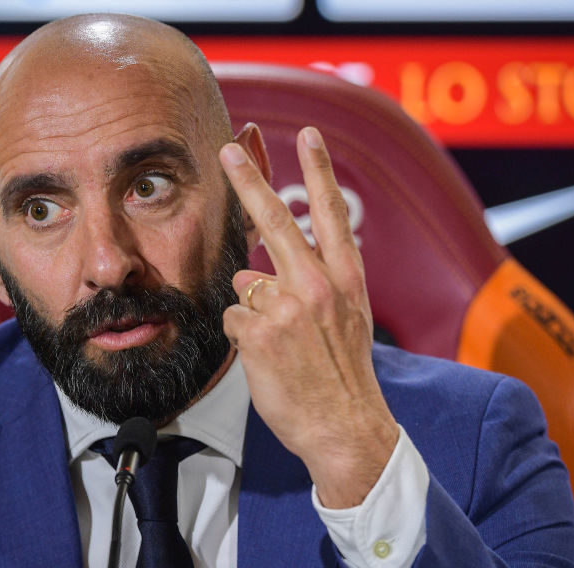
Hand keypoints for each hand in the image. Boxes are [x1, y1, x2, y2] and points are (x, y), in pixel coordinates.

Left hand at [220, 127, 398, 508]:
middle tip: (227, 148)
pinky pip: (232, 320)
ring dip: (252, 312)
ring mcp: (288, 308)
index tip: (309, 135)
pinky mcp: (259, 334)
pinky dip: (241, 338)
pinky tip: (266, 359)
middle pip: (276, 220)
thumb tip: (250, 273)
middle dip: (248, 179)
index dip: (319, 170)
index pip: (331, 213)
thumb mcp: (345, 320)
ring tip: (281, 347)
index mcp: (346, 278)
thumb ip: (306, 288)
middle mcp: (319, 285)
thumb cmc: (344, 375)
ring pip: (245, 286)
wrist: (346, 427)